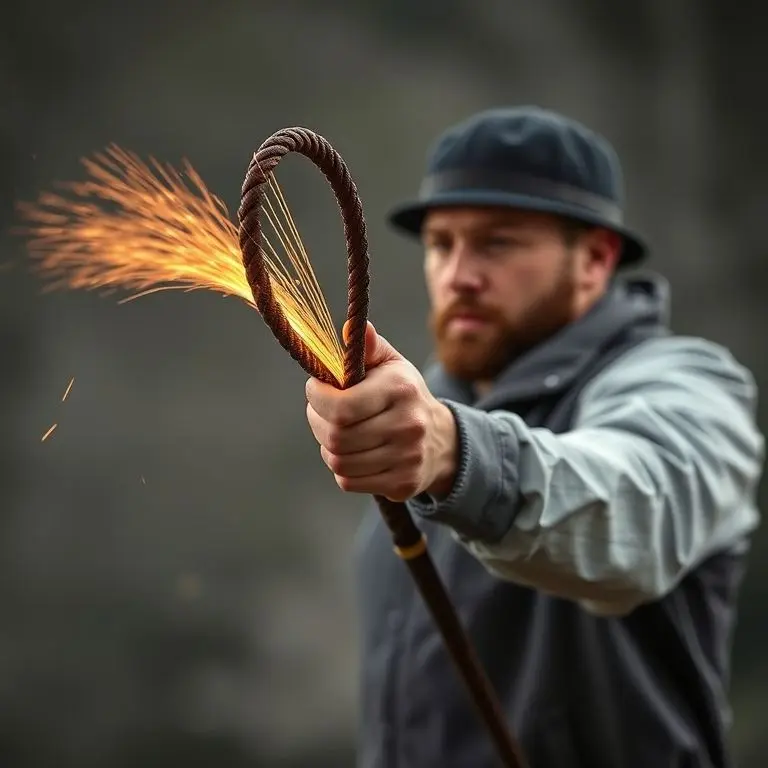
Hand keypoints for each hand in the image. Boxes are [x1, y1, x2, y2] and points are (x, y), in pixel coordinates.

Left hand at [305, 322, 457, 502]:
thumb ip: (367, 347)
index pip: (342, 407)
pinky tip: (353, 452)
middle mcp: (408, 425)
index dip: (317, 399)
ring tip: (338, 432)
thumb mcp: (391, 365)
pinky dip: (342, 468)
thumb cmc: (403, 395)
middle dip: (318, 422)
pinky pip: (349, 481)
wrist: (442, 440)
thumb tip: (350, 328)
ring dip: (328, 447)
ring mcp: (407, 458)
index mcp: (400, 389)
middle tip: (323, 413)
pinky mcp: (403, 484)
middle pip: (336, 437)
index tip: (316, 390)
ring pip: (339, 462)